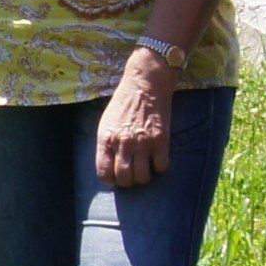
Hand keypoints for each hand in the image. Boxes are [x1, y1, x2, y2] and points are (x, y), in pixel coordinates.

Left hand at [94, 50, 174, 187]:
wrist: (145, 83)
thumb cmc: (124, 103)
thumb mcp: (106, 122)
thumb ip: (106, 144)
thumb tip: (110, 167)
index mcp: (106, 139)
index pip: (104, 173)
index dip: (111, 180)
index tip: (116, 178)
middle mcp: (123, 143)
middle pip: (125, 179)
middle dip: (129, 181)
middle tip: (133, 173)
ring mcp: (142, 142)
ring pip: (143, 177)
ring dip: (144, 176)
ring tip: (145, 167)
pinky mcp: (161, 139)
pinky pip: (161, 167)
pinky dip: (160, 167)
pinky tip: (157, 158)